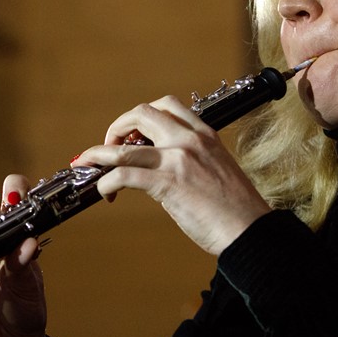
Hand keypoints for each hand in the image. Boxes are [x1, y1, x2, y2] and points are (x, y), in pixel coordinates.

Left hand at [71, 95, 271, 254]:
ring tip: (87, 164)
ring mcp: (177, 160)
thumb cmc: (237, 209)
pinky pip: (123, 175)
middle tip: (109, 147)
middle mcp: (190, 140)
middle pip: (141, 113)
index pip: (168, 105)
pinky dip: (105, 182)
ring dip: (97, 155)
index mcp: (205, 134)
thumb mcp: (218, 170)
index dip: (142, 116)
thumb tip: (165, 169)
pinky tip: (104, 192)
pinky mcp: (167, 184)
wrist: (251, 231)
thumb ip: (194, 161)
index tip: (133, 134)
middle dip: (117, 127)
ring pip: (123, 147)